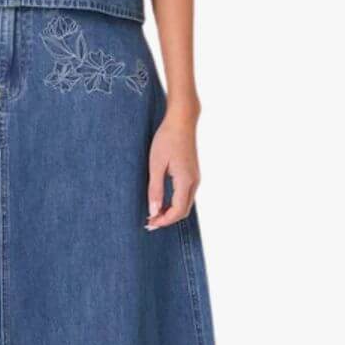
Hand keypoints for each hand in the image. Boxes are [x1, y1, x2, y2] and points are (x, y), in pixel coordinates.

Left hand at [145, 112, 199, 230]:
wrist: (181, 121)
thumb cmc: (167, 139)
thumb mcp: (156, 165)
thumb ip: (155, 189)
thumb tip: (154, 211)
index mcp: (186, 181)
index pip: (177, 211)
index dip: (163, 220)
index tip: (149, 223)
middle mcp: (194, 182)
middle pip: (183, 211)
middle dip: (167, 219)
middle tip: (150, 222)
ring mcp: (195, 178)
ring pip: (185, 204)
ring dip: (171, 212)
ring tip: (153, 212)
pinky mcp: (192, 174)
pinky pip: (185, 195)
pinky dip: (174, 203)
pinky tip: (162, 201)